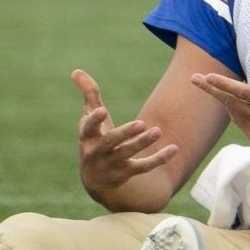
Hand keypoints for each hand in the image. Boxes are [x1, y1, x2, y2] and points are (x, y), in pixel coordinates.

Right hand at [74, 69, 175, 200]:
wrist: (96, 179)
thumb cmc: (94, 139)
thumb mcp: (89, 119)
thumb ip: (87, 95)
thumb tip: (76, 71)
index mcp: (87, 136)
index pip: (88, 127)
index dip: (94, 120)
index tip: (102, 110)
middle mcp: (98, 152)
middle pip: (111, 142)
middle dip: (125, 133)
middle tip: (141, 123)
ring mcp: (112, 164)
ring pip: (128, 154)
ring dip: (143, 143)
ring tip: (157, 131)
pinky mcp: (127, 172)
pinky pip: (144, 167)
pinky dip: (159, 159)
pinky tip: (174, 148)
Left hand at [191, 55, 249, 167]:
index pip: (241, 91)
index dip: (222, 84)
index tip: (207, 77)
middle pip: (229, 101)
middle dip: (210, 89)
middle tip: (194, 78)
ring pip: (233, 113)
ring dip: (221, 100)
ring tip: (210, 87)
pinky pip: (240, 123)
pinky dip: (233, 113)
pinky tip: (230, 106)